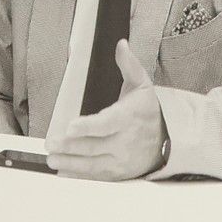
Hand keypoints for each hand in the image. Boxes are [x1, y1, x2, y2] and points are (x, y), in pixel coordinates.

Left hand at [46, 41, 166, 180]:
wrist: (170, 138)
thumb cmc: (149, 111)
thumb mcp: (142, 85)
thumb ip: (129, 66)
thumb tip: (121, 45)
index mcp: (129, 117)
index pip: (106, 123)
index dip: (88, 127)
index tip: (70, 127)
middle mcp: (126, 141)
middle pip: (94, 146)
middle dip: (70, 146)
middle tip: (51, 144)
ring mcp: (122, 159)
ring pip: (93, 163)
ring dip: (70, 163)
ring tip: (52, 160)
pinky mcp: (119, 172)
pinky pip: (97, 176)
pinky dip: (79, 176)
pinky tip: (63, 172)